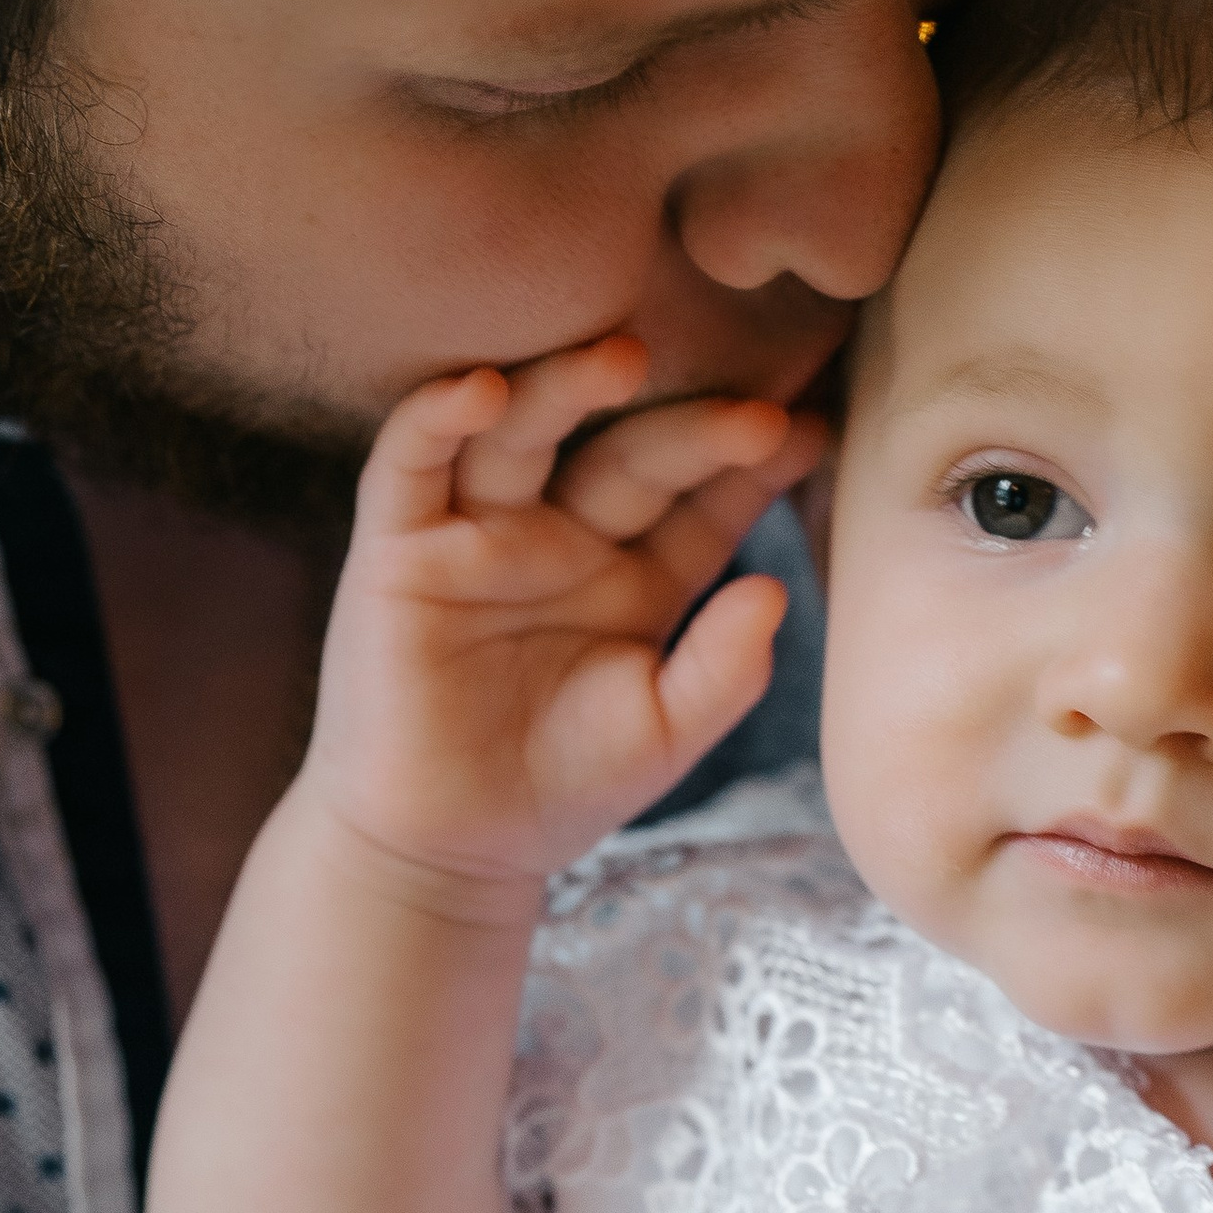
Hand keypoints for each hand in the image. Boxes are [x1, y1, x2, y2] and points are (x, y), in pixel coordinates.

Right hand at [303, 334, 813, 907]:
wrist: (447, 853)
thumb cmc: (563, 787)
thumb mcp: (664, 733)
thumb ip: (722, 670)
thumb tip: (773, 590)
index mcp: (639, 576)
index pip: (703, 502)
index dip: (752, 469)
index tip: (813, 434)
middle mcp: (565, 537)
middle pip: (631, 458)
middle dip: (692, 432)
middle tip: (753, 415)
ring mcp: (482, 535)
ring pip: (528, 434)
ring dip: (569, 388)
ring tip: (623, 359)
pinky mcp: (400, 549)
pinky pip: (413, 463)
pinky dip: (440, 417)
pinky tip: (484, 389)